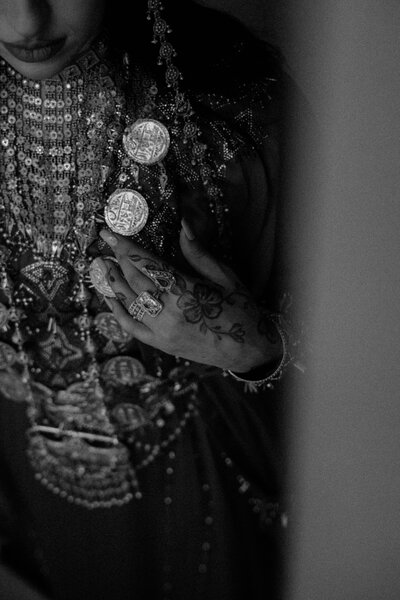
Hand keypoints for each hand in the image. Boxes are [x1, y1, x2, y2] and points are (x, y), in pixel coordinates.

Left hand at [96, 220, 281, 372]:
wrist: (249, 350)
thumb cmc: (241, 309)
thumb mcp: (225, 277)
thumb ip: (198, 253)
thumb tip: (183, 225)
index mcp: (187, 291)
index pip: (148, 264)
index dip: (126, 247)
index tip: (109, 233)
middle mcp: (170, 312)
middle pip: (134, 280)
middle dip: (117, 259)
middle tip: (106, 243)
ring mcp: (163, 331)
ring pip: (129, 302)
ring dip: (113, 282)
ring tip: (102, 265)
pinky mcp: (161, 345)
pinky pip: (132, 327)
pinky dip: (118, 312)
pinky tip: (110, 298)